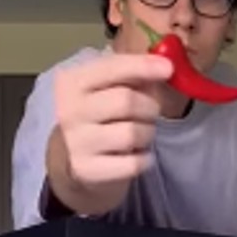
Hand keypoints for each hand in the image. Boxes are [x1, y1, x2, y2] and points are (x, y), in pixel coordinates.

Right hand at [52, 53, 172, 186]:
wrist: (75, 160)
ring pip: (132, 134)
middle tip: (148, 112)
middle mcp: (69, 111)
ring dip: (147, 133)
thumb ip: (134, 74)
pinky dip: (144, 159)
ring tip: (139, 134)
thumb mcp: (110, 87)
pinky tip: (135, 155)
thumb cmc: (101, 115)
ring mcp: (75, 143)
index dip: (142, 66)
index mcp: (72, 82)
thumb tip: (165, 65)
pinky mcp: (86, 171)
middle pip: (126, 101)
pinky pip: (134, 163)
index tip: (168, 68)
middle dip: (149, 106)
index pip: (111, 68)